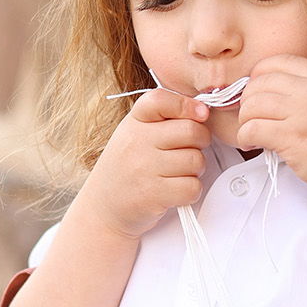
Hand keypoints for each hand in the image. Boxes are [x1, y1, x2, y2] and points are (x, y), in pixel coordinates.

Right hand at [81, 89, 210, 238]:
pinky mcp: (152, 194)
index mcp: (134, 121)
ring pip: (196, 161)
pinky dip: (191, 191)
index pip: (161, 100)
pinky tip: (176, 190)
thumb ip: (164, 120)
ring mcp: (143, 168)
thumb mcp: (136, 134)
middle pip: (191, 131)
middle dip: (201, 142)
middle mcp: (137, 141)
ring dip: (195, 170)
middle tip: (189, 150)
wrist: (103, 206)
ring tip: (178, 173)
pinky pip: (192, 187)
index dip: (186, 105)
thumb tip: (202, 112)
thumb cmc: (129, 167)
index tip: (200, 114)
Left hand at [234, 55, 306, 206]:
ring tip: (253, 134)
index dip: (260, 74)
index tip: (257, 91)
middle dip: (248, 100)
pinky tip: (252, 144)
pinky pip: (252, 128)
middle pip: (262, 82)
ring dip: (246, 120)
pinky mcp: (293, 138)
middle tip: (252, 117)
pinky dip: (245, 137)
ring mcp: (304, 113)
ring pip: (253, 104)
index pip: (280, 61)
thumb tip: (267, 94)